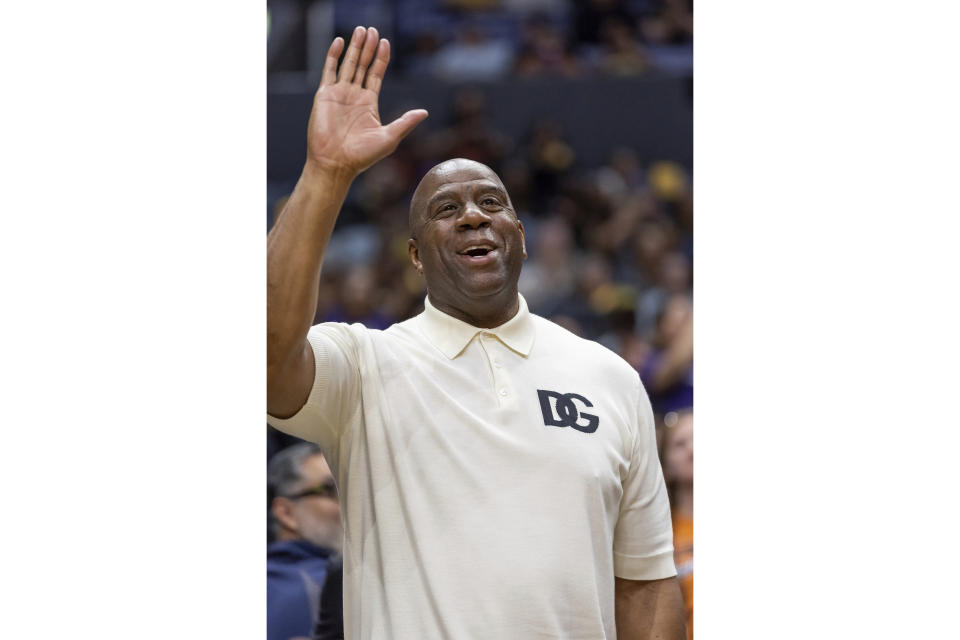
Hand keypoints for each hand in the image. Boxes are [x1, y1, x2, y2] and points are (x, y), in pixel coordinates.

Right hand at [305, 26, 427, 176]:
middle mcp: (354, 96)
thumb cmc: (363, 156)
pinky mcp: (325, 96)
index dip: (381, 58)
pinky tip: (340, 42)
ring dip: (354, 47)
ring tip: (361, 30)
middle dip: (368, 48)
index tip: (385, 42)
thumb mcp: (389, 137)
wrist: (336, 164)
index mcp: (369, 103)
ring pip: (348, 64)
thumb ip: (405, 122)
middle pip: (363, 65)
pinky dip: (333, 56)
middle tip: (372, 29)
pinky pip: (329, 71)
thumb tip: (424, 112)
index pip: (376, 74)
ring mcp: (339, 94)